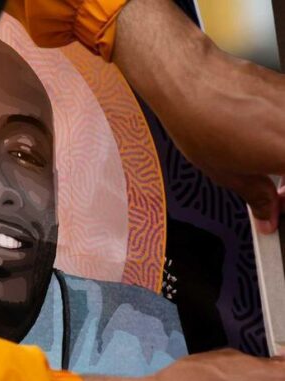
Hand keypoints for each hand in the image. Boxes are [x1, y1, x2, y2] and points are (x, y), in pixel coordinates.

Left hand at [113, 0, 284, 233]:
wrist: (191, 80)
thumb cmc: (202, 123)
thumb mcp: (228, 175)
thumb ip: (258, 197)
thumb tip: (268, 214)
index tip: (278, 205)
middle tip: (274, 193)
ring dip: (284, 157)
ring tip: (263, 163)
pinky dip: (282, 136)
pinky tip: (263, 140)